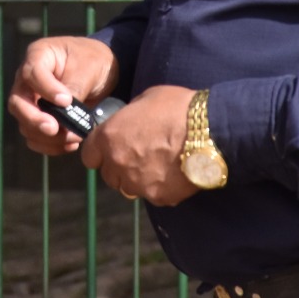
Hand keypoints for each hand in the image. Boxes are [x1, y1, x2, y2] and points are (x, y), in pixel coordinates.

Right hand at [6, 36, 119, 156]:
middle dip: (34, 119)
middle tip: (54, 129)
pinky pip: (35, 137)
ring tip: (75, 137)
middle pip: (17, 103)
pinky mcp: (38, 118)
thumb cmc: (93, 61)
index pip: (31, 73)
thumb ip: (74, 87)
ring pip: (25, 124)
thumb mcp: (88, 68)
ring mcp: (30, 100)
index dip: (45, 89)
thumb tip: (64, 114)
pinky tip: (71, 144)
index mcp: (38, 56)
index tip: (66, 101)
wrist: (102, 71)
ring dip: (48, 137)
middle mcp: (27, 80)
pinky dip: (50, 146)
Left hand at [81, 83, 198, 205]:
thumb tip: (127, 124)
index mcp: (109, 138)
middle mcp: (118, 164)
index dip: (99, 152)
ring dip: (137, 179)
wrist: (210, 130)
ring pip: (129, 188)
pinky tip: (173, 173)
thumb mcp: (145, 100)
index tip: (109, 148)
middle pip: (108, 176)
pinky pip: (152, 195)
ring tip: (157, 165)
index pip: (88, 156)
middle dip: (119, 167)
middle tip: (138, 155)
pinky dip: (159, 187)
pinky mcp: (159, 197)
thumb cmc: (177, 108)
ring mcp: (138, 184)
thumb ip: (128, 118)